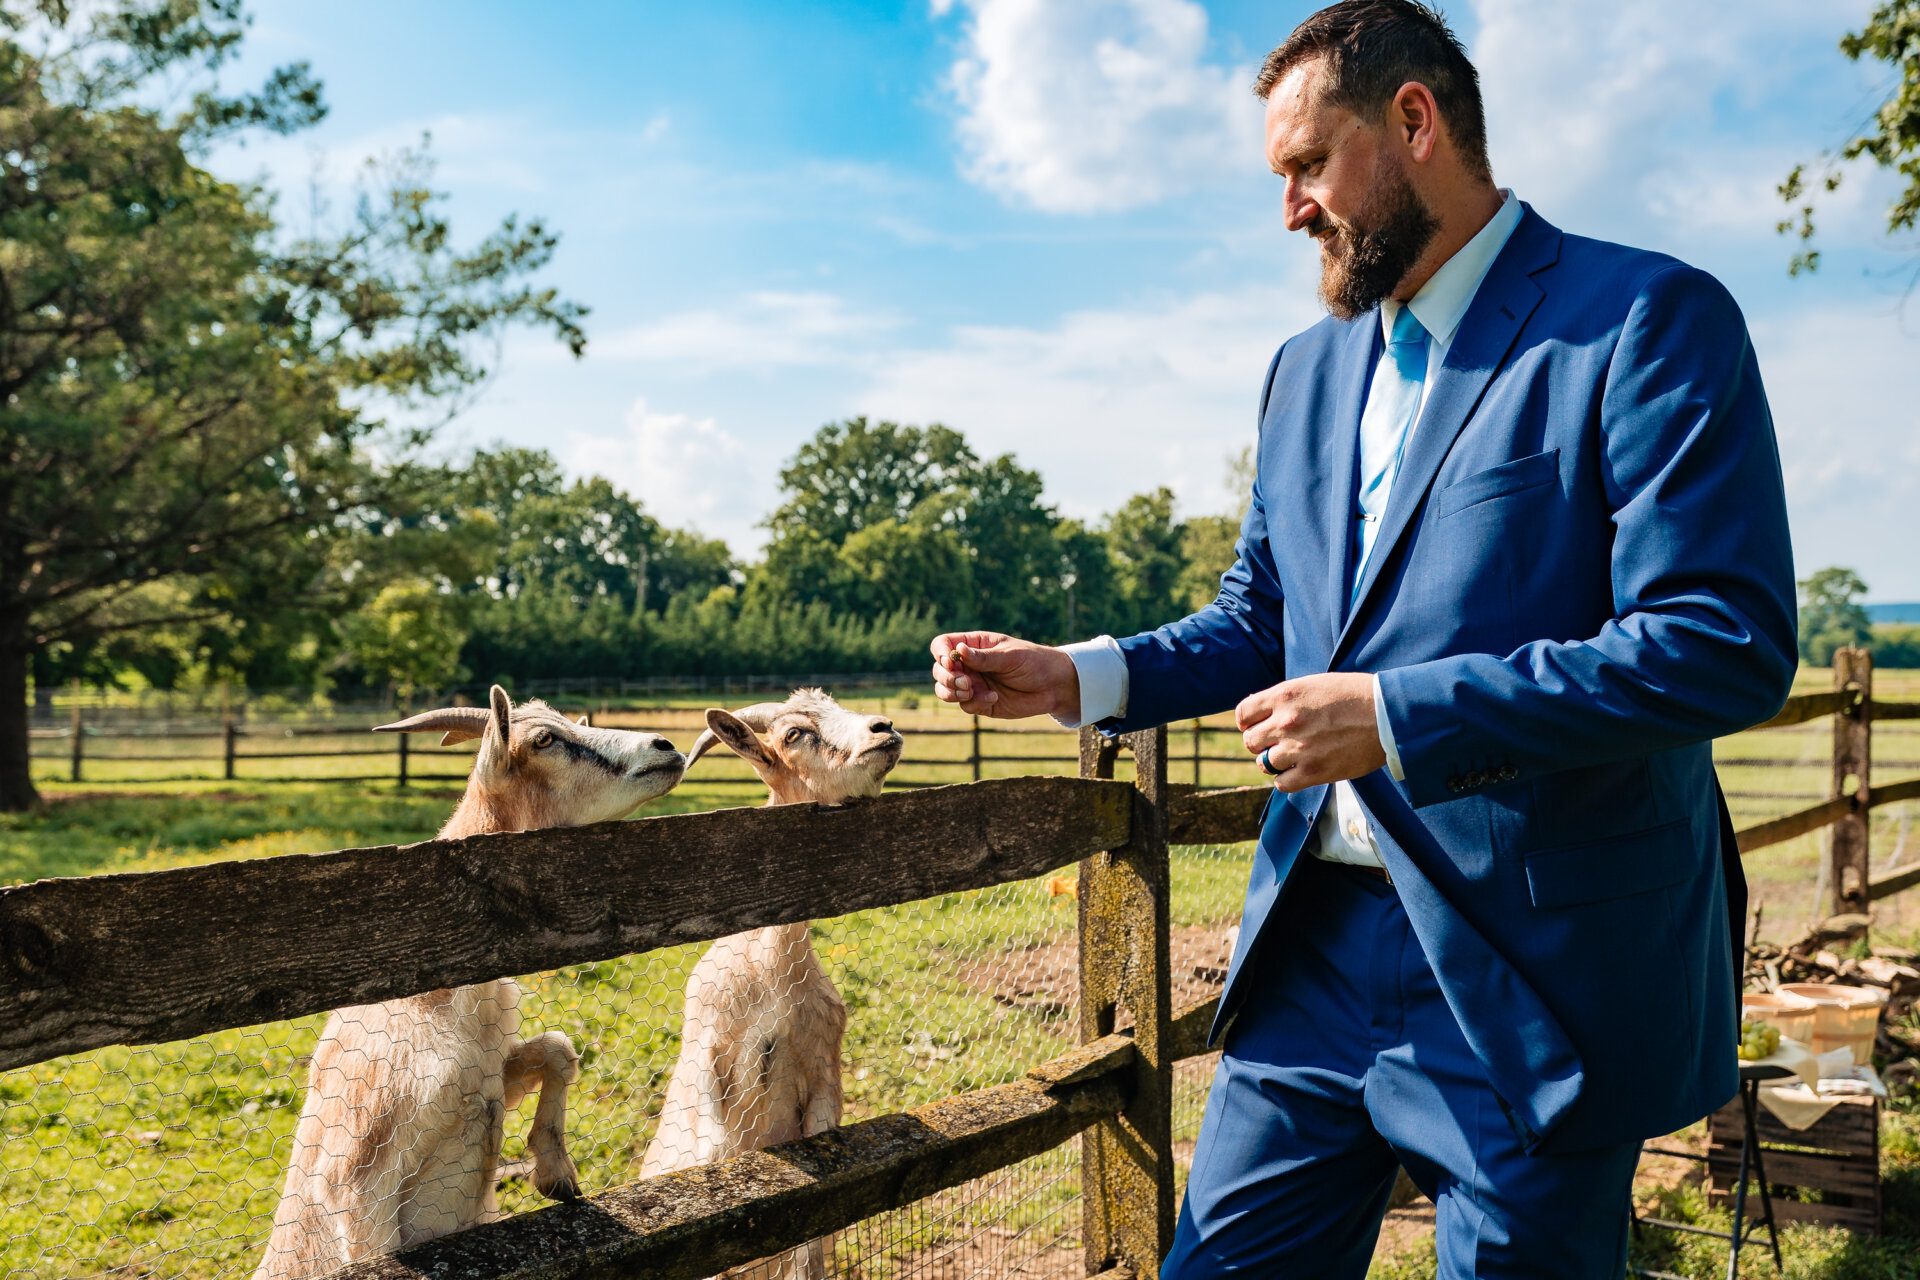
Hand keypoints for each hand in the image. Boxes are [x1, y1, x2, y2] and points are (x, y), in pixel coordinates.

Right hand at [930, 631, 1080, 719]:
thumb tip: (958, 650)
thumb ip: (984, 657)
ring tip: (971, 691)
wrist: (1053, 686)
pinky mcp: (980, 702)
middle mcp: (969, 665)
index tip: (950, 663)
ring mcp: (973, 684)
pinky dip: (974, 704)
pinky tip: (993, 698)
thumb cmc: (1034, 662)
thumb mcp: (1010, 656)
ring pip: (945, 690)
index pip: (943, 644)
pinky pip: (965, 706)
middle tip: (965, 682)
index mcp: (974, 645)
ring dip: (952, 693)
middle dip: (946, 678)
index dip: (940, 653)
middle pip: (939, 670)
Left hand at [1236, 673, 1384, 791]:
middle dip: (1261, 742)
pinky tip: (1300, 771)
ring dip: (1274, 762)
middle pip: (1250, 741)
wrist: (1388, 715)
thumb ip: (1285, 699)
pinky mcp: (1314, 772)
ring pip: (1264, 763)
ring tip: (1293, 756)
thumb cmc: (1354, 696)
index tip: (1258, 726)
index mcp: (1284, 696)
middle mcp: (1286, 722)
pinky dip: (1287, 780)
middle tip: (1278, 742)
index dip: (1248, 722)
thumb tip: (1263, 715)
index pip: (1243, 714)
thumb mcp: (1313, 684)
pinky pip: (1282, 784)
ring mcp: (1298, 748)